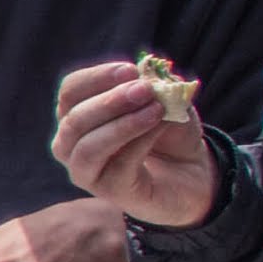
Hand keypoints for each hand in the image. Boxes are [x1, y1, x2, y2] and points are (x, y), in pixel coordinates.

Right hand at [52, 56, 219, 227]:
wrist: (191, 171)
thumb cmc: (168, 132)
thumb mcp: (164, 98)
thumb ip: (154, 83)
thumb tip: (148, 72)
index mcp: (77, 115)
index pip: (70, 92)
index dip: (96, 78)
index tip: (130, 69)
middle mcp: (71, 145)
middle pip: (73, 120)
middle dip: (109, 101)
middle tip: (145, 89)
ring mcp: (88, 172)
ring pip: (87, 148)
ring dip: (122, 124)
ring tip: (155, 110)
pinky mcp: (111, 192)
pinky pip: (119, 165)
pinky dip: (141, 141)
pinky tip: (161, 126)